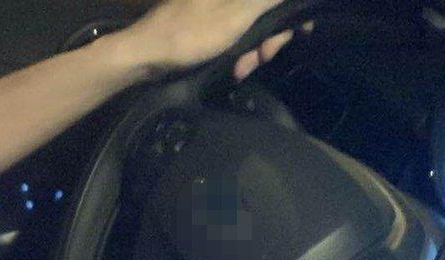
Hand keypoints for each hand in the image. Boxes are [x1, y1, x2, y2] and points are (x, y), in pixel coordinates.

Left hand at [113, 0, 296, 81]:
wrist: (143, 56)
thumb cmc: (189, 34)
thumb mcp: (237, 15)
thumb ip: (268, 0)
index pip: (278, 0)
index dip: (292, 14)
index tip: (301, 32)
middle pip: (268, 9)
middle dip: (270, 36)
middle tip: (261, 58)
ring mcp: (220, 4)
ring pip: (255, 22)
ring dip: (254, 49)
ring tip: (242, 69)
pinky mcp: (211, 20)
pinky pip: (238, 31)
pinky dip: (240, 49)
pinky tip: (235, 67)